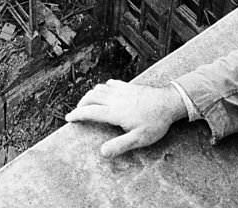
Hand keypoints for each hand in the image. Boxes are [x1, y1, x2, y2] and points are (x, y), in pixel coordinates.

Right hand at [65, 79, 185, 157]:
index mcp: (115, 112)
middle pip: (91, 97)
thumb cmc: (155, 123)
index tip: (69, 118)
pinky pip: (111, 83)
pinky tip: (105, 91)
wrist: (169, 102)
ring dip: (90, 95)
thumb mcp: (139, 139)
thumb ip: (120, 146)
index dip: (77, 114)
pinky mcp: (129, 86)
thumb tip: (102, 153)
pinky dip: (103, 87)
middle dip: (81, 103)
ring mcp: (122, 90)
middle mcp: (115, 98)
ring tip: (88, 103)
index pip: (90, 111)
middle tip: (76, 112)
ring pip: (99, 88)